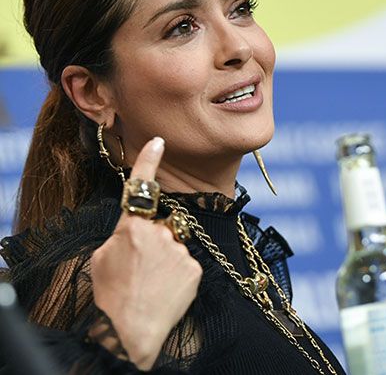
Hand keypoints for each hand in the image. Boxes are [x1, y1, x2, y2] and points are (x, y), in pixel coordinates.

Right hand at [89, 137, 202, 369]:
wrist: (130, 331)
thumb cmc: (110, 296)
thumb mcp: (103, 259)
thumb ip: (122, 236)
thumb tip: (134, 232)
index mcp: (132, 227)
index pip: (141, 186)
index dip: (149, 161)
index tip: (159, 141)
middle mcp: (159, 233)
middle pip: (161, 226)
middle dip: (154, 241)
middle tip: (142, 270)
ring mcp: (180, 250)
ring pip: (175, 246)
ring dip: (166, 260)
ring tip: (152, 285)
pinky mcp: (195, 268)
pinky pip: (187, 264)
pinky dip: (178, 275)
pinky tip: (165, 291)